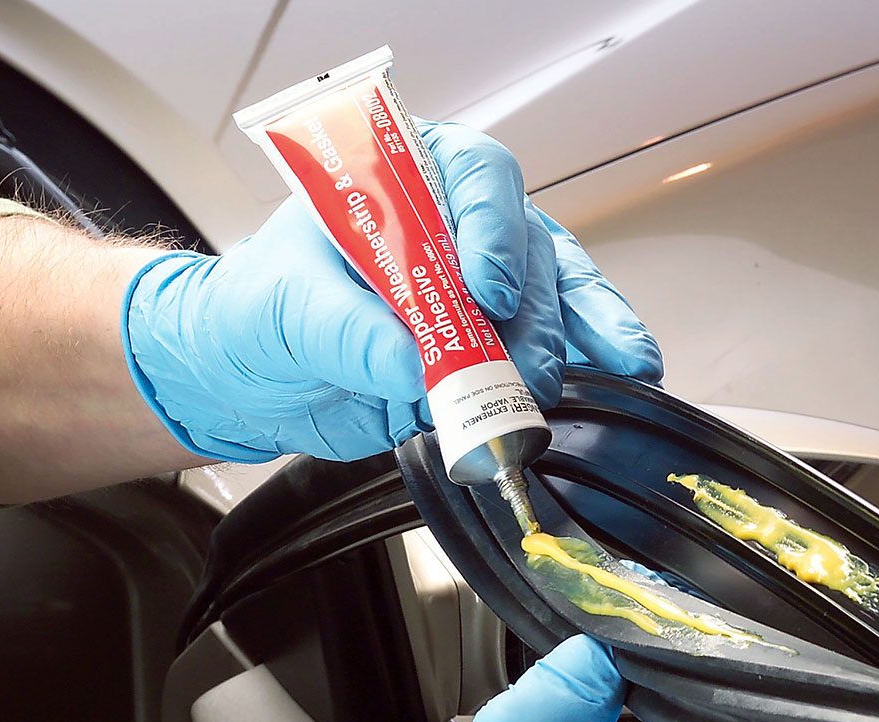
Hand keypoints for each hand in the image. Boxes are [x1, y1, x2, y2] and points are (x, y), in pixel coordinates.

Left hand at [121, 122, 661, 463]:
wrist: (254, 381)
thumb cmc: (258, 314)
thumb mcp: (282, 306)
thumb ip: (343, 328)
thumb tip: (407, 362)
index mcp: (404, 182)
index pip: (472, 174)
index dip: (491, 225)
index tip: (485, 288)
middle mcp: (455, 230)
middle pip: (524, 249)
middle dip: (526, 314)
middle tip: (511, 366)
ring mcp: (480, 294)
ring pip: (552, 299)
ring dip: (559, 347)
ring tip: (545, 389)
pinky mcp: (490, 351)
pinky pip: (556, 346)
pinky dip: (589, 362)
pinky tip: (623, 375)